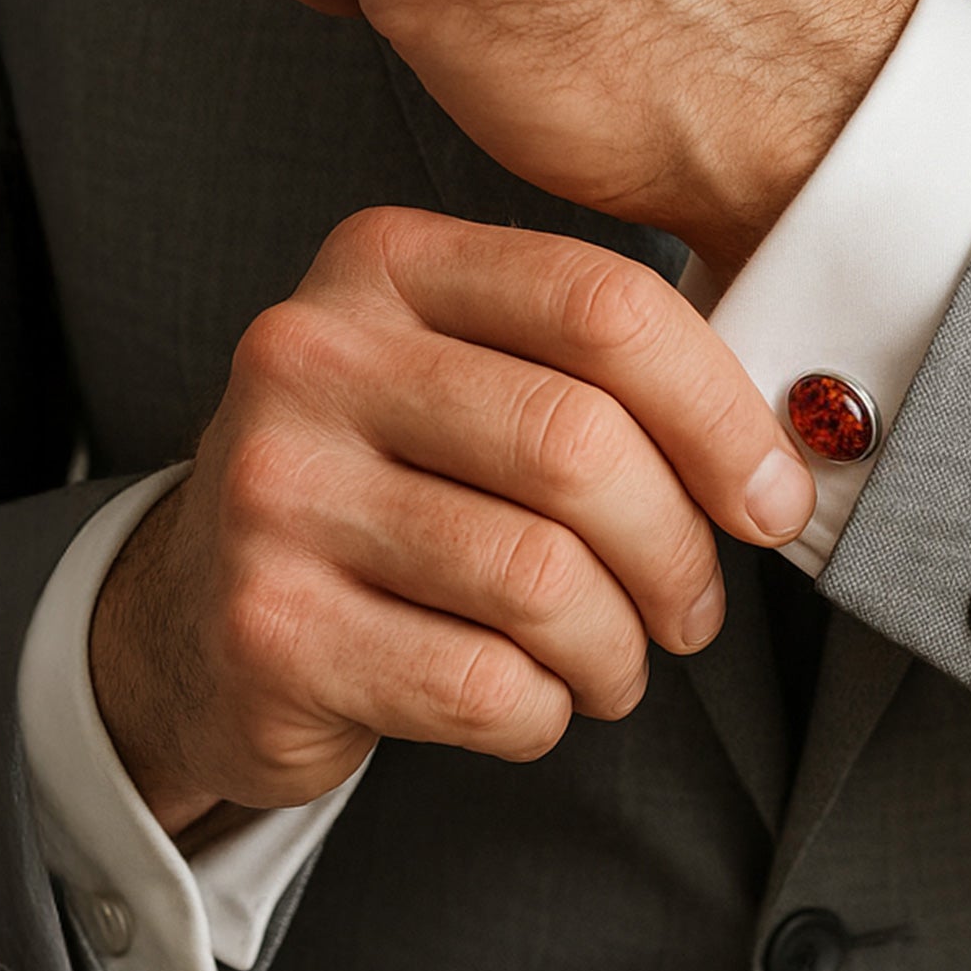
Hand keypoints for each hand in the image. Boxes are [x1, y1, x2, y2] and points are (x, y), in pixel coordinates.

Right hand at [89, 207, 818, 836]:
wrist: (191, 614)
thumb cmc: (388, 481)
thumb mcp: (465, 372)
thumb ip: (596, 371)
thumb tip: (780, 451)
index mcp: (383, 261)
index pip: (600, 305)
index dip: (718, 409)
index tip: (770, 495)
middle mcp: (313, 354)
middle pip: (577, 445)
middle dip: (676, 548)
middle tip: (694, 607)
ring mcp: (276, 491)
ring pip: (540, 579)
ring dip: (617, 647)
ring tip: (615, 662)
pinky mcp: (267, 628)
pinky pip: (481, 684)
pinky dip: (542, 709)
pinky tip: (531, 698)